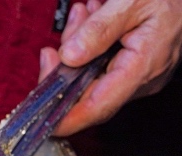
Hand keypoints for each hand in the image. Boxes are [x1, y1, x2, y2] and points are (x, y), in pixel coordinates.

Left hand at [39, 0, 181, 135]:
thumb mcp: (133, 1)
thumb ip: (99, 30)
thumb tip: (68, 56)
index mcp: (142, 69)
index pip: (96, 108)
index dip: (64, 118)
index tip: (39, 114)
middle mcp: (140, 82)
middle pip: (86, 91)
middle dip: (67, 60)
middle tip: (73, 22)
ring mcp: (137, 78)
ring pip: (90, 74)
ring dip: (79, 43)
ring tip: (89, 11)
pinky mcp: (133, 70)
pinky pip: (101, 65)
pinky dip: (91, 43)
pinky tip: (96, 17)